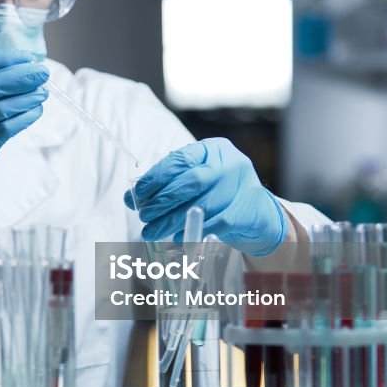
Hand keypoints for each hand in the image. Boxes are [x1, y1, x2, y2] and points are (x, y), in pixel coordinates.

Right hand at [0, 51, 48, 221]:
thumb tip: (22, 67)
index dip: (5, 59)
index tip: (28, 58)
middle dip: (21, 77)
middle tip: (43, 73)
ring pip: (1, 107)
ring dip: (27, 98)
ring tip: (42, 93)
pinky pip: (6, 128)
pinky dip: (25, 117)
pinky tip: (36, 111)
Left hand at [124, 138, 286, 256]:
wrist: (255, 213)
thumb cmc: (217, 194)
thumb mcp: (192, 182)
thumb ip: (164, 186)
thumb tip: (131, 198)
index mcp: (212, 149)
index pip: (179, 160)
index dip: (156, 178)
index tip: (138, 194)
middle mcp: (230, 163)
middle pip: (192, 182)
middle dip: (163, 201)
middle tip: (144, 216)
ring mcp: (244, 185)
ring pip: (203, 204)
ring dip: (173, 220)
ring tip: (153, 231)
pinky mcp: (250, 209)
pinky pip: (217, 223)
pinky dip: (194, 231)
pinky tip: (178, 237)